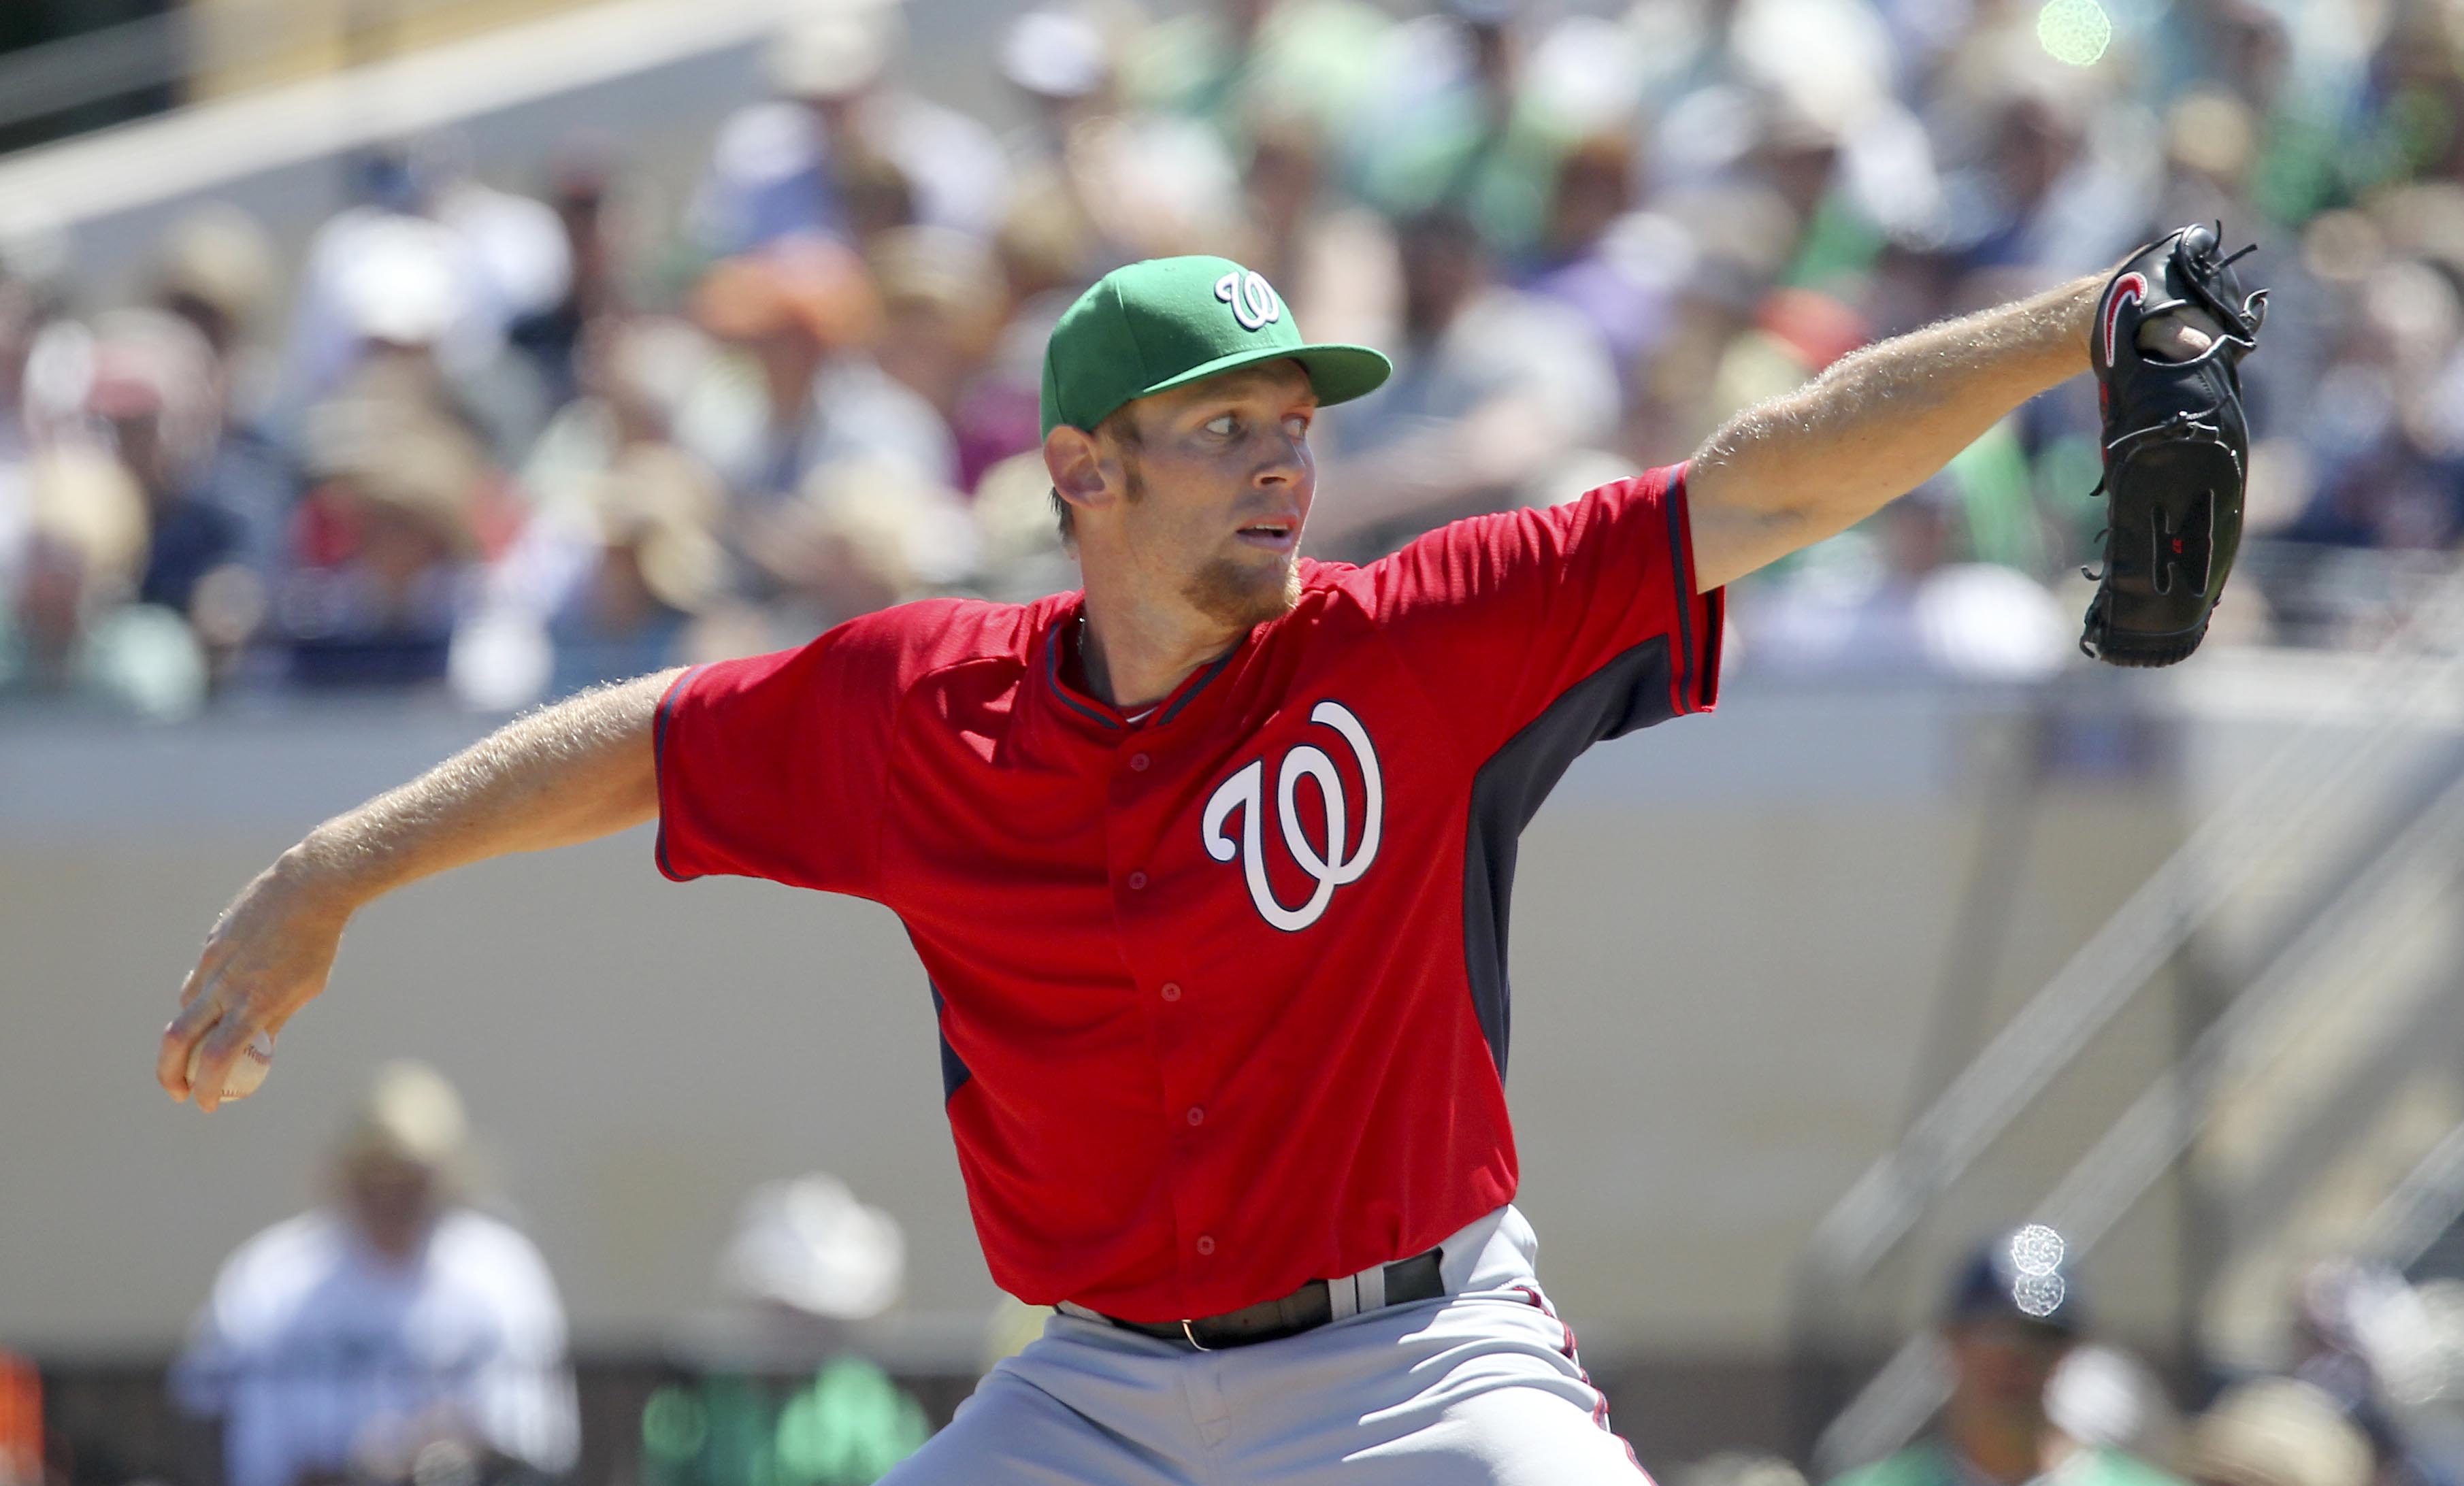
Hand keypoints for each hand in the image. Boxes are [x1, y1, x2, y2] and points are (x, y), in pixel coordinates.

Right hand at [157, 852, 352, 1110]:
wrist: (309, 887)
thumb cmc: (316, 943)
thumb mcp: (305, 988)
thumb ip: (274, 1020)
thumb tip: (256, 1052)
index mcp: (255, 1003)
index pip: (216, 1059)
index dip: (205, 1088)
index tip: (207, 1106)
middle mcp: (227, 986)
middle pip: (178, 1039)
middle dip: (170, 1073)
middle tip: (178, 1092)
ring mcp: (214, 963)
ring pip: (184, 1009)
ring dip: (182, 1039)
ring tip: (195, 1053)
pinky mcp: (210, 944)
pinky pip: (195, 982)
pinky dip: (197, 1002)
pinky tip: (211, 1008)